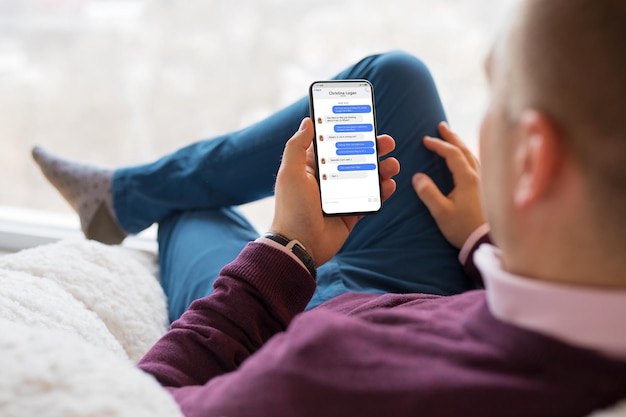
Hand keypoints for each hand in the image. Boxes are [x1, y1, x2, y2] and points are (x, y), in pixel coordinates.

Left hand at [270, 118, 399, 265]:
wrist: (300, 246)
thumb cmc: (291, 209)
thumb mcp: (290, 173)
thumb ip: (297, 146)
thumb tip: (307, 121)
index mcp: (312, 167)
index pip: (333, 144)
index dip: (349, 133)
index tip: (364, 122)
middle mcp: (329, 180)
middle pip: (356, 158)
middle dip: (373, 149)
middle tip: (388, 142)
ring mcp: (342, 196)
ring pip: (367, 177)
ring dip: (382, 169)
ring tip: (392, 165)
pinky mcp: (352, 213)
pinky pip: (371, 199)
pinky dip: (383, 191)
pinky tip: (390, 184)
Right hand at [412, 122, 484, 248]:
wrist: (486, 242)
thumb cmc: (464, 228)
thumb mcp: (441, 212)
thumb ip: (428, 193)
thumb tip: (417, 177)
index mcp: (467, 178)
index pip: (452, 154)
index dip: (438, 145)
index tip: (425, 140)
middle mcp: (479, 176)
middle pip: (465, 150)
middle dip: (452, 137)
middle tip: (441, 126)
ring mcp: (485, 181)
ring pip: (472, 156)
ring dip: (460, 145)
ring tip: (452, 138)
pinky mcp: (487, 189)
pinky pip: (476, 164)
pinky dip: (467, 155)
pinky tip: (466, 159)